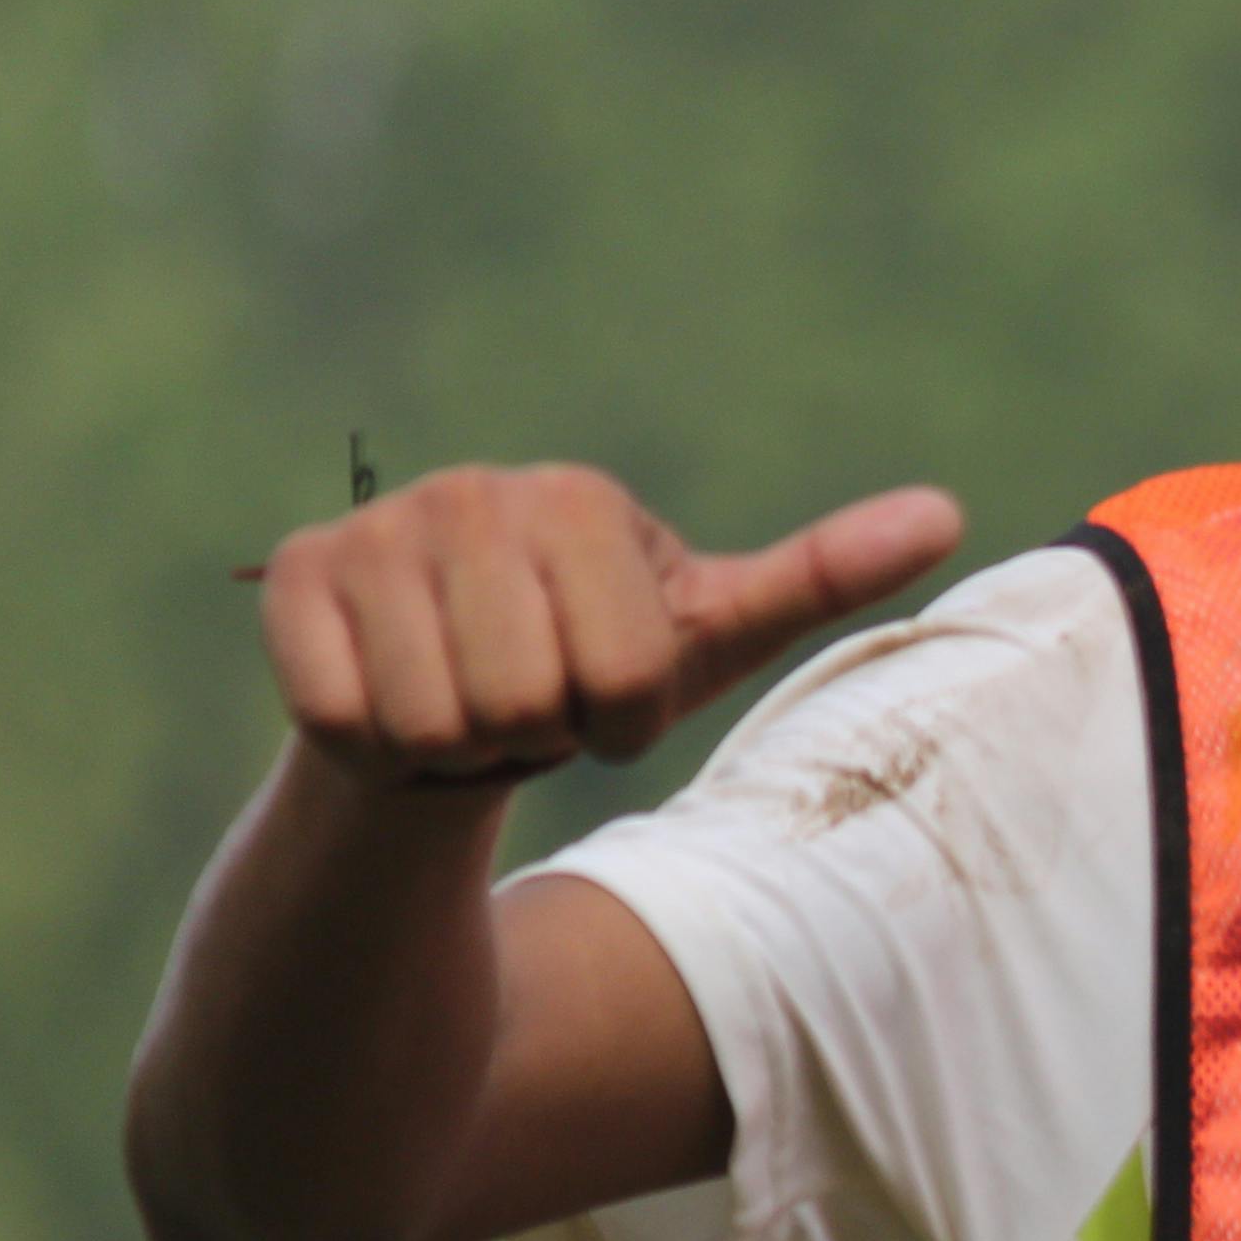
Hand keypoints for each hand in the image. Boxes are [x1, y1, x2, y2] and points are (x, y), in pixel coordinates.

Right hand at [255, 464, 965, 787]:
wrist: (444, 721)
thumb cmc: (590, 674)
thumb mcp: (710, 633)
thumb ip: (822, 575)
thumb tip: (948, 513)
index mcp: (584, 503)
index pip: (628, 679)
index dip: (621, 724)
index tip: (601, 693)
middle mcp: (474, 493)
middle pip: (531, 699)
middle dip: (537, 738)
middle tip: (525, 706)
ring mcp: (375, 530)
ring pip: (439, 719)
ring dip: (457, 747)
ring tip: (463, 706)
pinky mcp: (291, 578)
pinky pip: (348, 716)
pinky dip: (373, 746)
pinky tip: (388, 707)